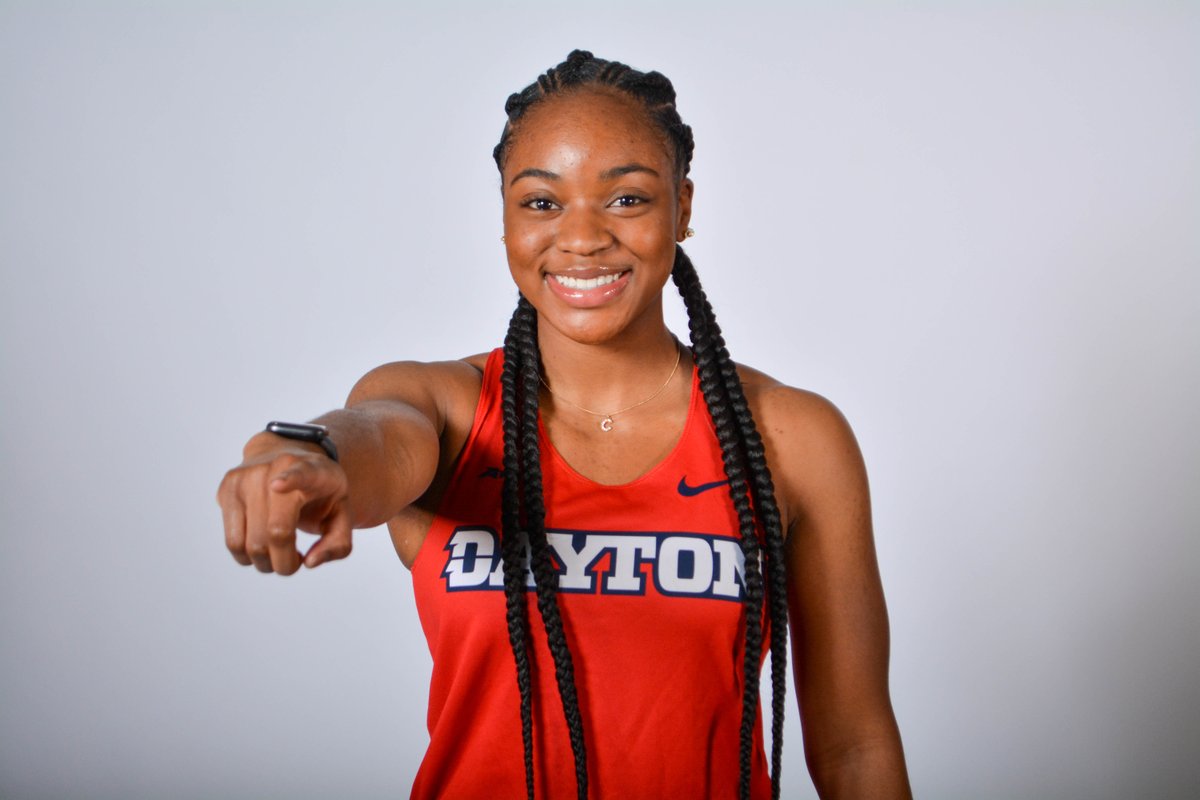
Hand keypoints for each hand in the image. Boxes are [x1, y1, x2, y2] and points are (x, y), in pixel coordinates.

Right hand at [217, 443, 352, 574]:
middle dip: (285, 562)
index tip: (277, 485)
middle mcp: (272, 469)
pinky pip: (232, 541)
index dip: (289, 480)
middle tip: (295, 562)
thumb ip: (338, 544)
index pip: (299, 474)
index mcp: (310, 470)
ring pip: (246, 542)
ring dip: (264, 563)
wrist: (285, 453)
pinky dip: (247, 556)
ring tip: (279, 554)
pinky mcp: (226, 490)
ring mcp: (244, 478)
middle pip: (274, 532)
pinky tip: (263, 546)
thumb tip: (309, 562)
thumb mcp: (342, 512)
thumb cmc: (318, 491)